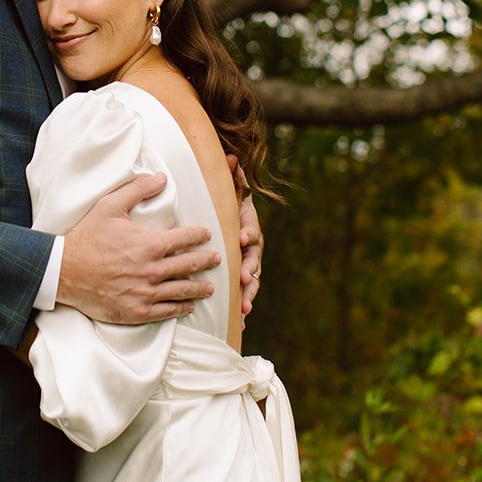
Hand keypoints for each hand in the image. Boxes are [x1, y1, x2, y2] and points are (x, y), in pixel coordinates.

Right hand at [57, 173, 219, 324]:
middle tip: (217, 259)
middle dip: (206, 261)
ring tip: (210, 287)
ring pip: (182, 290)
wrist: (64, 271)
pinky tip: (188, 306)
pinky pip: (167, 311)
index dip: (199, 235)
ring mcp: (146, 293)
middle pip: (189, 265)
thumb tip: (160, 177)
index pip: (185, 239)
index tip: (207, 234)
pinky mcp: (137, 312)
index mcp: (150, 244)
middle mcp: (153, 270)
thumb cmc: (87, 237)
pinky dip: (181, 308)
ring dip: (200, 288)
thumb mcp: (109, 206)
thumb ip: (137, 190)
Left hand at [228, 154, 262, 320]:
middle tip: (244, 278)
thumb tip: (231, 157)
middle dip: (250, 270)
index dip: (247, 234)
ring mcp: (249, 264)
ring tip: (244, 309)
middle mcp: (252, 248)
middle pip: (255, 260)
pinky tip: (240, 324)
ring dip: (248, 295)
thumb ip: (232, 177)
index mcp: (248, 226)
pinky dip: (242, 308)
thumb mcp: (228, 191)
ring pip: (252, 282)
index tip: (241, 238)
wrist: (229, 218)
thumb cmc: (226, 206)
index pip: (251, 230)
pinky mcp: (242, 279)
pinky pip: (244, 295)